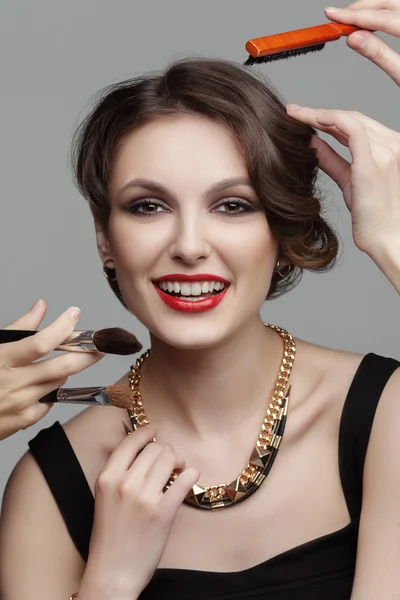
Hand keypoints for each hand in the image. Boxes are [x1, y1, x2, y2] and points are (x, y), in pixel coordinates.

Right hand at [0, 299, 104, 439]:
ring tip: (66, 360)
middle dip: (88, 354)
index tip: (74, 313)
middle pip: (62, 367)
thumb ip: (18, 328)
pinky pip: (50, 400)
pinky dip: (52, 389)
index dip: (62, 327)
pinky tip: (43, 384)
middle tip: (102, 344)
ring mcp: (21, 404)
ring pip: (59, 381)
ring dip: (66, 369)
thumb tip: (41, 305)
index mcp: (2, 360)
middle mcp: (13, 383)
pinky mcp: (24, 420)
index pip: (41, 342)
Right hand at [79, 427, 199, 598]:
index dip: (146, 432)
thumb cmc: (110, 537)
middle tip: (171, 460)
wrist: (113, 572)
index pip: (130, 442)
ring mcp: (145, 498)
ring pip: (170, 458)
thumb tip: (143, 449)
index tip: (155, 431)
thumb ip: (119, 473)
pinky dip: (191, 475)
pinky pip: (186, 478)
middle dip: (167, 450)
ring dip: (179, 460)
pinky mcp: (164, 512)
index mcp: (107, 478)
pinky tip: (188, 480)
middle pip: (155, 448)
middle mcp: (125, 484)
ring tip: (179, 470)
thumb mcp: (104, 498)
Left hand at [285, 105, 399, 256]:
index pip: (357, 124)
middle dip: (320, 113)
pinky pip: (352, 129)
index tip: (304, 115)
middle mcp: (392, 145)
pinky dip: (331, 119)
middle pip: (353, 118)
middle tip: (293, 111)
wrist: (387, 238)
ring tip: (295, 114)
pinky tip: (312, 118)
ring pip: (350, 120)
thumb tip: (311, 142)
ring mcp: (386, 151)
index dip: (329, 117)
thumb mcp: (349, 180)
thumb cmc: (371, 216)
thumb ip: (331, 160)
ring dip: (319, 114)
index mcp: (389, 149)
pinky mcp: (374, 162)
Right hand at [324, 1, 399, 85]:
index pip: (385, 19)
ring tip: (351, 18)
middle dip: (361, 8)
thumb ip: (380, 54)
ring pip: (394, 2)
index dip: (356, 17)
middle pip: (389, 3)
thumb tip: (354, 38)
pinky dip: (383, 11)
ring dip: (371, 7)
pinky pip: (399, 10)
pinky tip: (371, 20)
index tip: (334, 17)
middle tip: (338, 17)